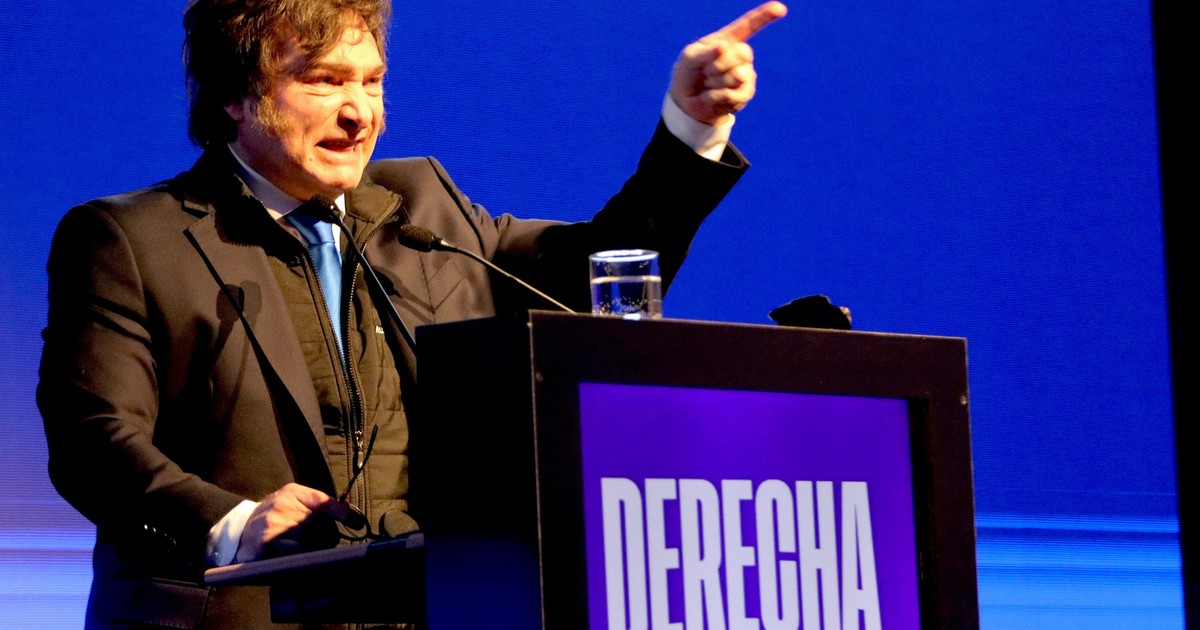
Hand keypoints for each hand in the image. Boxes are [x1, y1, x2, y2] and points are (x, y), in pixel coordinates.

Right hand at [233, 483, 352, 562]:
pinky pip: (298, 554)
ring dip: (315, 549)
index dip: (343, 514)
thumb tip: (353, 516)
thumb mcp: (293, 501)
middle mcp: (283, 506)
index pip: (324, 501)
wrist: (239, 532)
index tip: (358, 523)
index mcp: (292, 493)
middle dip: (326, 536)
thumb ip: (320, 505)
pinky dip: (302, 557)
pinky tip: (296, 556)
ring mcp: (274, 526)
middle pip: (322, 526)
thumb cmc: (273, 517)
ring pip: (313, 542)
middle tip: (319, 541)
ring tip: (303, 548)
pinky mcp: (268, 546)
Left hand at [669, 1, 787, 124]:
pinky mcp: (746, 93)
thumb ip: (704, 53)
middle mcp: (740, 55)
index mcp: (727, 40)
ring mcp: (746, 73)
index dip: (764, 16)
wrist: (688, 102)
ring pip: (738, 75)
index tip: (780, 8)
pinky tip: (711, 96)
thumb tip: (723, 48)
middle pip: (741, 53)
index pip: (748, 26)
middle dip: (719, 64)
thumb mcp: (689, 59)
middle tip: (706, 71)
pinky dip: (717, 96)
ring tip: (708, 84)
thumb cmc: (688, 74)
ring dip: (715, 82)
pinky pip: (735, 93)